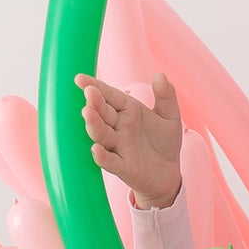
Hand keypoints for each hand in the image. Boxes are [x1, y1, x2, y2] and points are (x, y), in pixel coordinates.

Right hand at [76, 71, 183, 207]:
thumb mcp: (169, 116)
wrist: (167, 173)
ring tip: (87, 112)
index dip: (96, 87)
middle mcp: (118, 127)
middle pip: (103, 113)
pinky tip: (96, 149)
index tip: (79, 78)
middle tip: (89, 93)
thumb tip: (160, 75)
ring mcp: (118, 146)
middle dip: (95, 103)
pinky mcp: (122, 166)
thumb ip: (165, 97)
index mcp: (128, 111)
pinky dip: (102, 156)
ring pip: (102, 134)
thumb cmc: (164, 142)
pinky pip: (109, 161)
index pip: (110, 96)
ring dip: (94, 124)